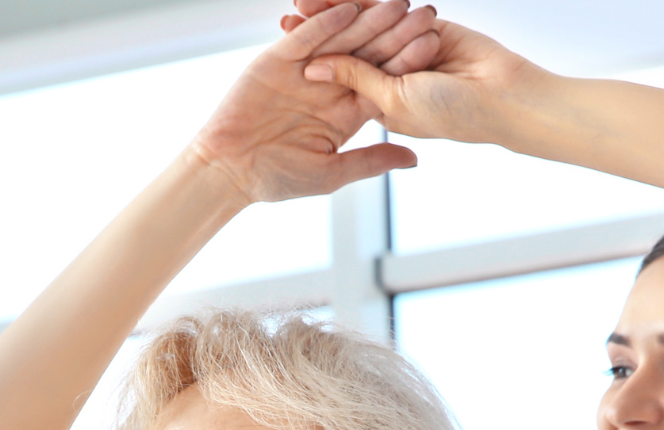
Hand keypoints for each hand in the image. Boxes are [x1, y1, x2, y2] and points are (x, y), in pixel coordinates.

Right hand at [188, 2, 440, 202]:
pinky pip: (304, 37)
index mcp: (344, 112)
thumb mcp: (331, 173)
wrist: (229, 170)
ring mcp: (303, 71)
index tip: (435, 48)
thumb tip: (415, 158)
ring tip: (395, 4)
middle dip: (396, 35)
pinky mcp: (277, 60)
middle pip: (367, 55)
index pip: (382, 83)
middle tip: (426, 13)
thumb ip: (371, 160)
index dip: (407, 65)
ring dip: (367, 21)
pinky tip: (348, 9)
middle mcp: (328, 86)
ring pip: (341, 40)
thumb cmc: (276, 179)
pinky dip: (323, 24)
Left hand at [290, 4, 543, 146]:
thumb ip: (358, 81)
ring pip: (365, 28)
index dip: (310, 67)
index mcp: (375, 105)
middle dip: (315, 35)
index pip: (337, 81)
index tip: (280, 55)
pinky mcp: (425, 26)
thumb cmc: (450, 113)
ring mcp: (405, 52)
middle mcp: (388, 77)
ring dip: (336, 12)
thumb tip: (316, 67)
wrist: (500, 96)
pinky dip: (367, 1)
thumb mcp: (393, 101)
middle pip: (346, 51)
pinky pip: (390, 10)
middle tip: (285, 17)